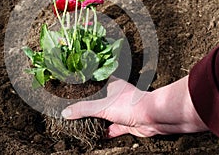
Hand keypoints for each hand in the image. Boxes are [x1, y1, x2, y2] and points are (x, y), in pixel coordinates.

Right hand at [61, 76, 207, 137]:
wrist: (153, 117)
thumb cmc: (130, 104)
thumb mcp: (102, 106)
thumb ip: (84, 109)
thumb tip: (66, 112)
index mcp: (111, 85)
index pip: (95, 82)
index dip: (84, 84)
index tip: (73, 88)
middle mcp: (116, 96)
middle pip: (99, 100)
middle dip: (88, 105)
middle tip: (74, 108)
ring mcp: (121, 110)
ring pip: (105, 114)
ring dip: (95, 119)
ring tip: (80, 122)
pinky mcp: (125, 123)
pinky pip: (112, 128)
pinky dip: (104, 132)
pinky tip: (95, 135)